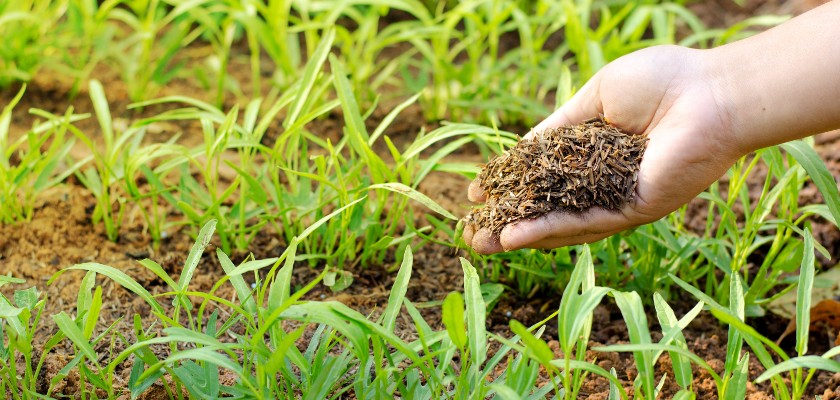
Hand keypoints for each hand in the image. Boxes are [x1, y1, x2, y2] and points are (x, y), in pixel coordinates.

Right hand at [463, 45, 743, 253]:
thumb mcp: (595, 97)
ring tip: (482, 245)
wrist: (713, 90)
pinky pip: (586, 222)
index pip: (544, 178)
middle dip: (509, 224)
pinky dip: (549, 230)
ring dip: (521, 236)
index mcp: (595, 154)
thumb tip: (521, 149)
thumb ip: (559, 126)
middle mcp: (604, 183)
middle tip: (471, 236)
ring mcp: (619, 200)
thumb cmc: (662, 81)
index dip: (510, 188)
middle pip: (548, 209)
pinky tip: (516, 235)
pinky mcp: (635, 209)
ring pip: (561, 224)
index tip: (475, 195)